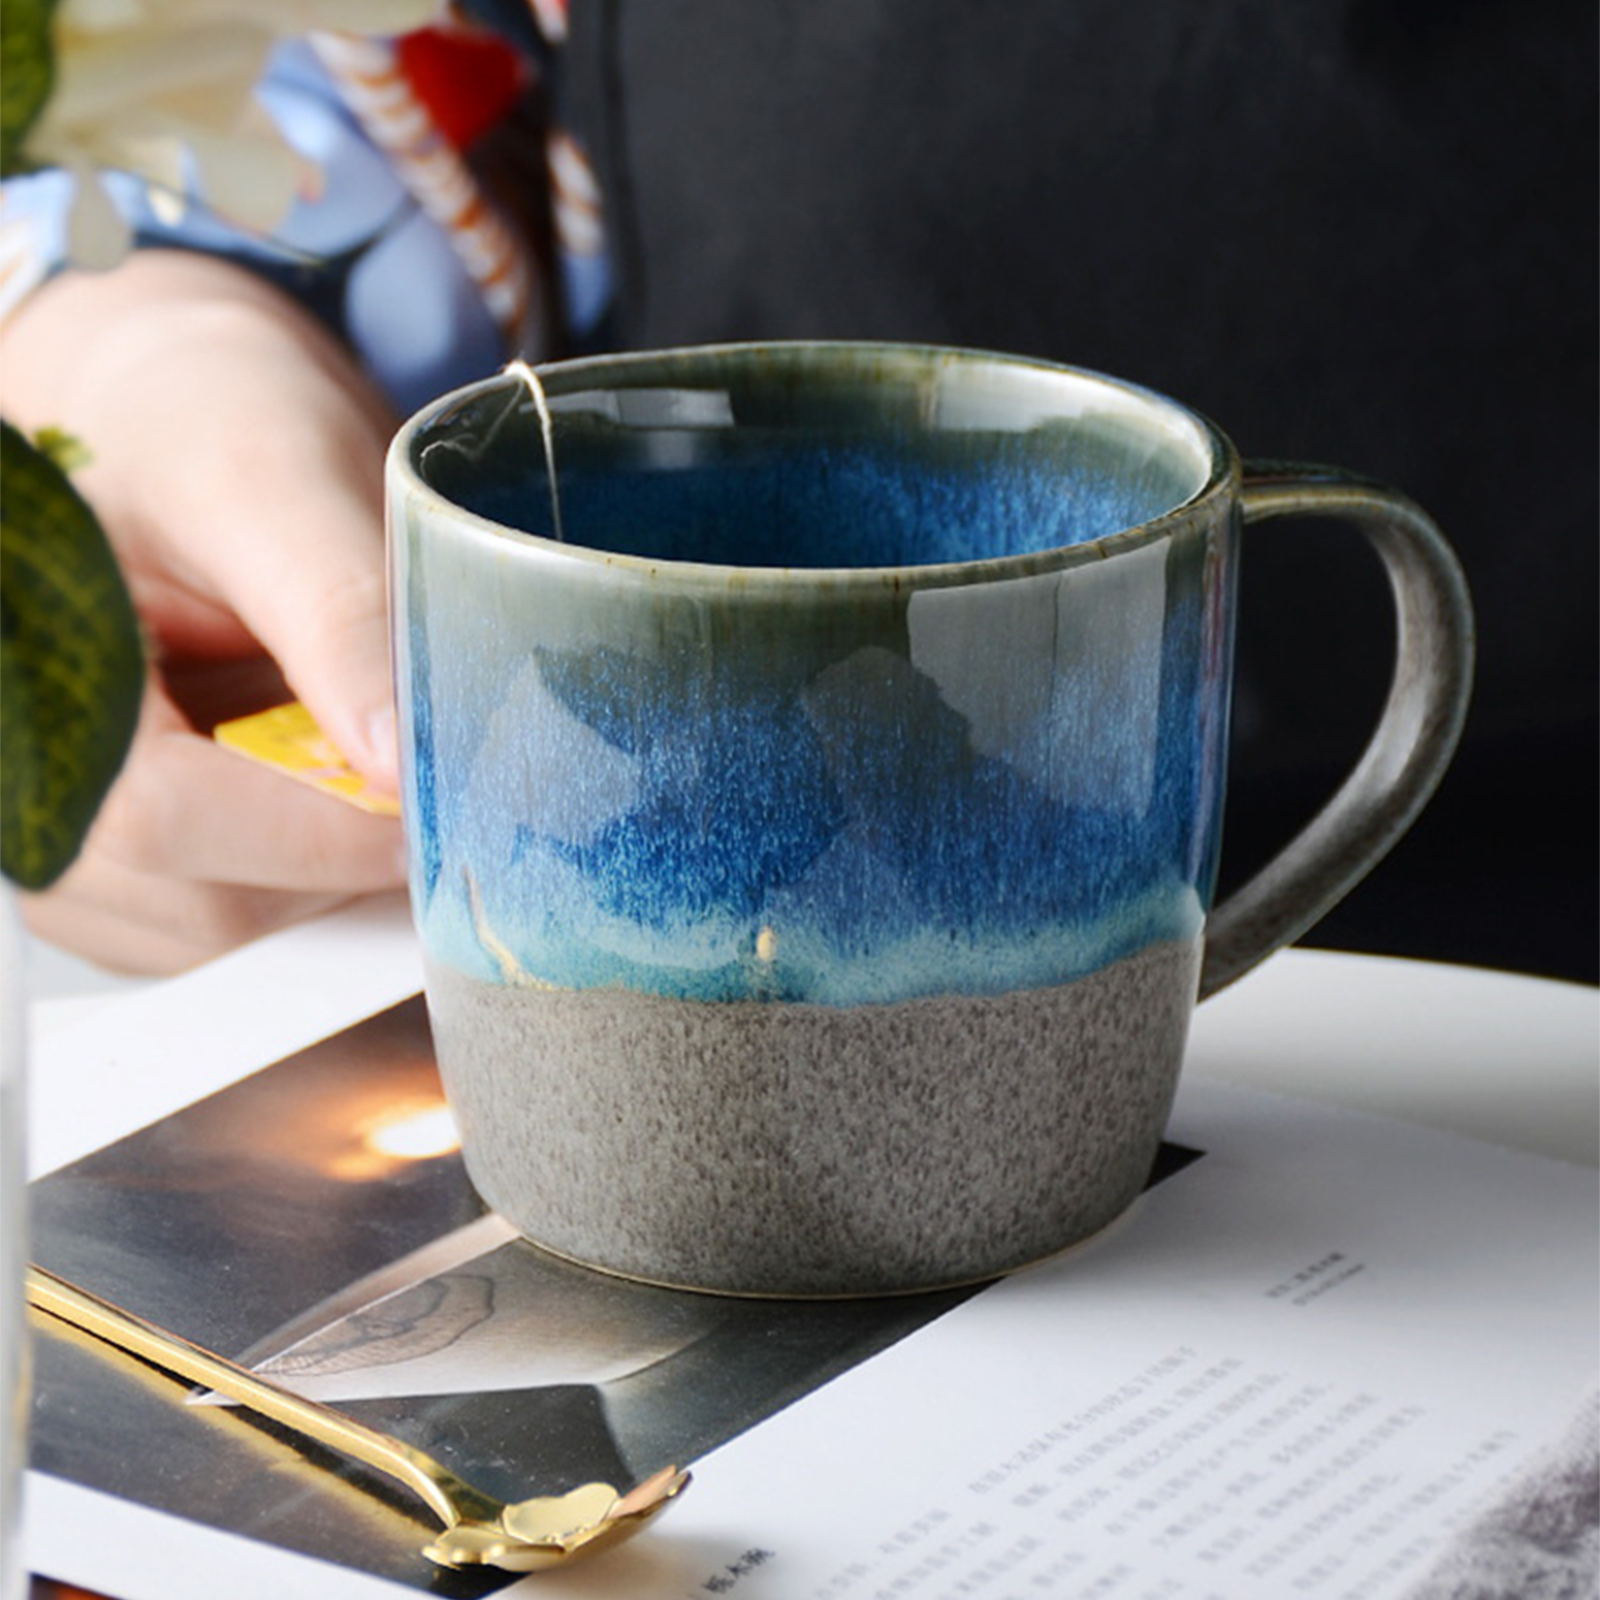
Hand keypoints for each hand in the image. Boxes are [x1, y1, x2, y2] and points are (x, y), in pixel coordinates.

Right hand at [1, 250, 407, 971]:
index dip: (322, 834)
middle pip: (195, 903)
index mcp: (22, 669)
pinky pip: (230, 917)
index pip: (159, 816)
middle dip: (341, 859)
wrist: (177, 416)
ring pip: (220, 931)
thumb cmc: (201, 417)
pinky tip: (342, 784)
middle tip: (440, 785)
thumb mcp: (269, 477)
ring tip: (377, 757)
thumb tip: (402, 765)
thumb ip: (335, 613)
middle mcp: (20, 769)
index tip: (440, 808)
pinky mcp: (123, 852)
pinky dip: (313, 872)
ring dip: (331, 872)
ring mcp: (66, 825)